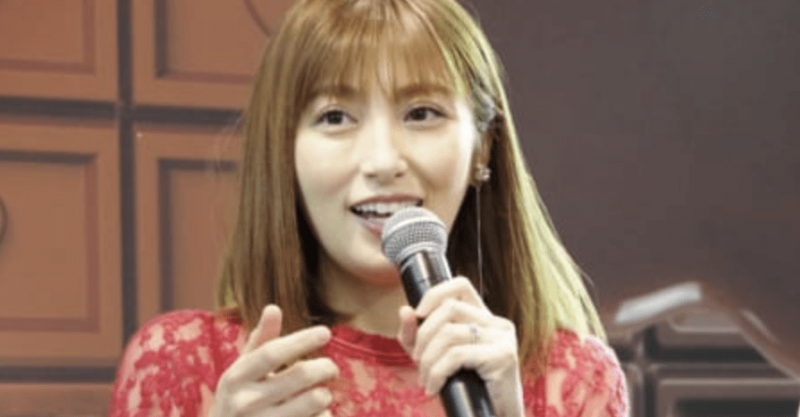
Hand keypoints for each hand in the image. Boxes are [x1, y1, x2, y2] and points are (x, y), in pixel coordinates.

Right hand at [209, 305, 338, 416]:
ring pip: (314, 402)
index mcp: (236, 377)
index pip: (272, 352)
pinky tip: (316, 416)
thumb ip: (260, 340)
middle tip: (331, 368)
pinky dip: (323, 416)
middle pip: (300, 376)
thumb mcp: (242, 371)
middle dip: (325, 367)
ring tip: (321, 395)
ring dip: (325, 395)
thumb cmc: (239, 400)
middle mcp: (245, 402)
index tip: (325, 332)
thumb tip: (273, 308)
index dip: (301, 340)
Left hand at [398, 277, 523, 416]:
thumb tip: (405, 310)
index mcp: (484, 318)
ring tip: (425, 380)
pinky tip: (434, 388)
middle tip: (417, 361)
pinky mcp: (504, 356)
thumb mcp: (433, 358)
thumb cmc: (466, 389)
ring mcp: (503, 338)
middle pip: (449, 308)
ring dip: (427, 360)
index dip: (435, 294)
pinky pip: (457, 354)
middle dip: (423, 335)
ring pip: (450, 332)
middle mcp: (497, 323)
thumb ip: (416, 336)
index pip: (460, 285)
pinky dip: (437, 372)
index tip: (418, 315)